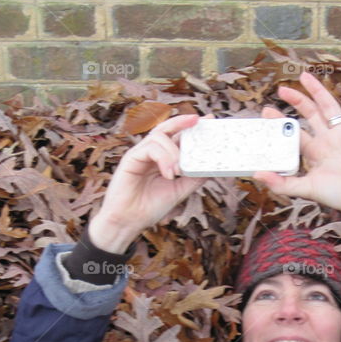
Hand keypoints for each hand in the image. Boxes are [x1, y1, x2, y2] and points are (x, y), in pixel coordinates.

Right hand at [91, 113, 212, 251]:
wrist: (129, 221)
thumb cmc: (150, 206)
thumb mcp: (179, 191)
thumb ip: (194, 178)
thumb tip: (212, 167)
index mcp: (163, 158)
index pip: (178, 137)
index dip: (191, 127)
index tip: (209, 120)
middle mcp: (151, 153)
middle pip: (167, 128)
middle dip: (183, 121)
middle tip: (198, 120)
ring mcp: (140, 154)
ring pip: (159, 136)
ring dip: (174, 152)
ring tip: (179, 172)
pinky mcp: (131, 158)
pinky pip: (150, 147)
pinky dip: (163, 158)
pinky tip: (168, 174)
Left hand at [253, 69, 340, 224]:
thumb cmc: (338, 195)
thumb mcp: (305, 189)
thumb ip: (282, 183)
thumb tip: (257, 174)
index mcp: (314, 153)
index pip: (295, 134)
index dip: (281, 123)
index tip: (266, 112)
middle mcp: (327, 141)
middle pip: (309, 115)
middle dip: (295, 102)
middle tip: (281, 90)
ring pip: (328, 106)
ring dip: (316, 90)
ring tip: (304, 76)